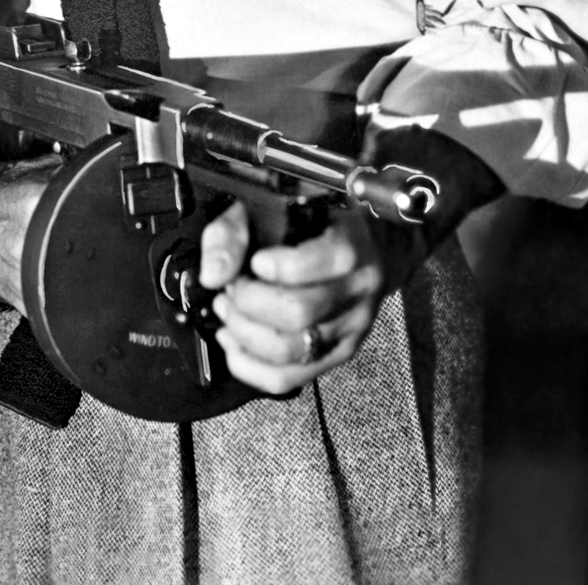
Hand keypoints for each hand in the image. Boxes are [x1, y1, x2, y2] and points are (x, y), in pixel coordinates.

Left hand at [198, 202, 385, 393]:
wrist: (374, 248)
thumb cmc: (318, 226)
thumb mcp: (276, 208)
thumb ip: (236, 232)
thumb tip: (213, 274)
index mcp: (349, 247)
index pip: (312, 266)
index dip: (275, 268)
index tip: (255, 261)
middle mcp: (357, 291)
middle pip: (296, 313)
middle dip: (249, 303)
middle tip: (232, 288)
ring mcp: (350, 328)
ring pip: (289, 350)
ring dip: (244, 334)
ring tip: (228, 311)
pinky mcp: (336, 355)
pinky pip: (287, 378)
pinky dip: (249, 366)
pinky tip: (233, 342)